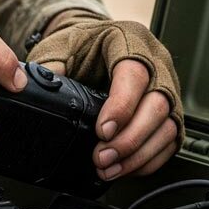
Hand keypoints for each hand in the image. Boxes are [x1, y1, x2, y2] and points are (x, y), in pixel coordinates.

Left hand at [27, 18, 182, 179]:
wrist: (94, 44)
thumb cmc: (81, 43)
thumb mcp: (61, 46)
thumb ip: (51, 66)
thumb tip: (37, 87)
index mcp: (130, 40)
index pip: (135, 73)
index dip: (122, 105)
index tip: (101, 131)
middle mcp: (156, 62)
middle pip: (158, 104)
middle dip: (129, 139)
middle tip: (102, 157)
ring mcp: (167, 87)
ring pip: (167, 126)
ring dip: (139, 154)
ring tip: (109, 168)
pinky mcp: (170, 110)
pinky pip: (170, 140)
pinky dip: (148, 160)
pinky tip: (125, 167)